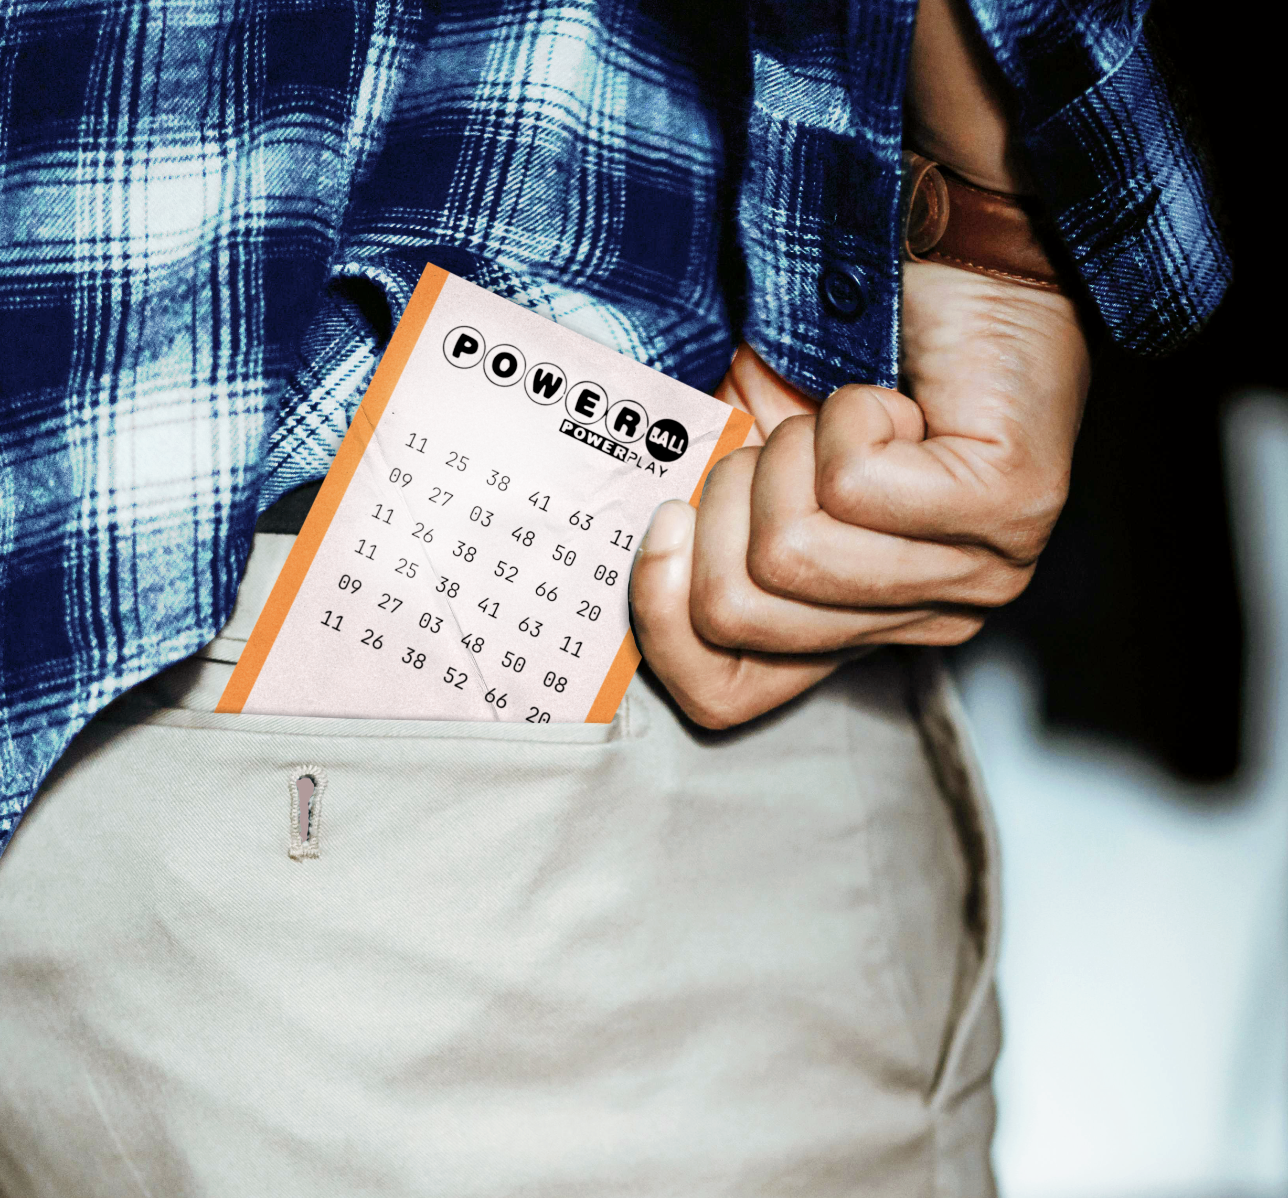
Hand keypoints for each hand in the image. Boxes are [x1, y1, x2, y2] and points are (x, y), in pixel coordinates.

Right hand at [629, 261, 1090, 728]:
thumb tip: (604, 559)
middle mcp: (916, 622)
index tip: (668, 517)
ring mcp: (975, 574)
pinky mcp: (1010, 506)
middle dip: (728, 498)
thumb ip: (685, 532)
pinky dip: (847, 413)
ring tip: (843, 417)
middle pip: (742, 613)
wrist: (952, 266)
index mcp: (847, 628)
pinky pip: (856, 484)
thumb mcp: (731, 466)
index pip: (725, 696)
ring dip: (791, 451)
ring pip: (793, 554)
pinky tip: (896, 401)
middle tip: (785, 439)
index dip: (663, 622)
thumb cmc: (833, 363)